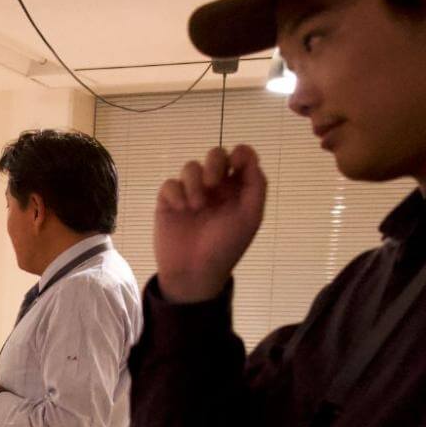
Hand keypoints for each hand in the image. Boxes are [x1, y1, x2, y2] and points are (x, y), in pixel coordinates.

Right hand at [154, 145, 268, 303]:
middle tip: (212, 183)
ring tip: (196, 206)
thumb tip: (250, 158)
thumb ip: (256, 185)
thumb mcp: (250, 217)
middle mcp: (214, 187)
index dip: (240, 153)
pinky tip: (181, 210)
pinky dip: (176, 193)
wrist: (194, 273)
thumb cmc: (226, 246)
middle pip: (215, 155)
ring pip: (191, 167)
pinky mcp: (169, 201)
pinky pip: (170, 184)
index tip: (236, 164)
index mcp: (237, 189)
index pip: (241, 157)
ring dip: (194, 183)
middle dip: (214, 162)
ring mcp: (191, 193)